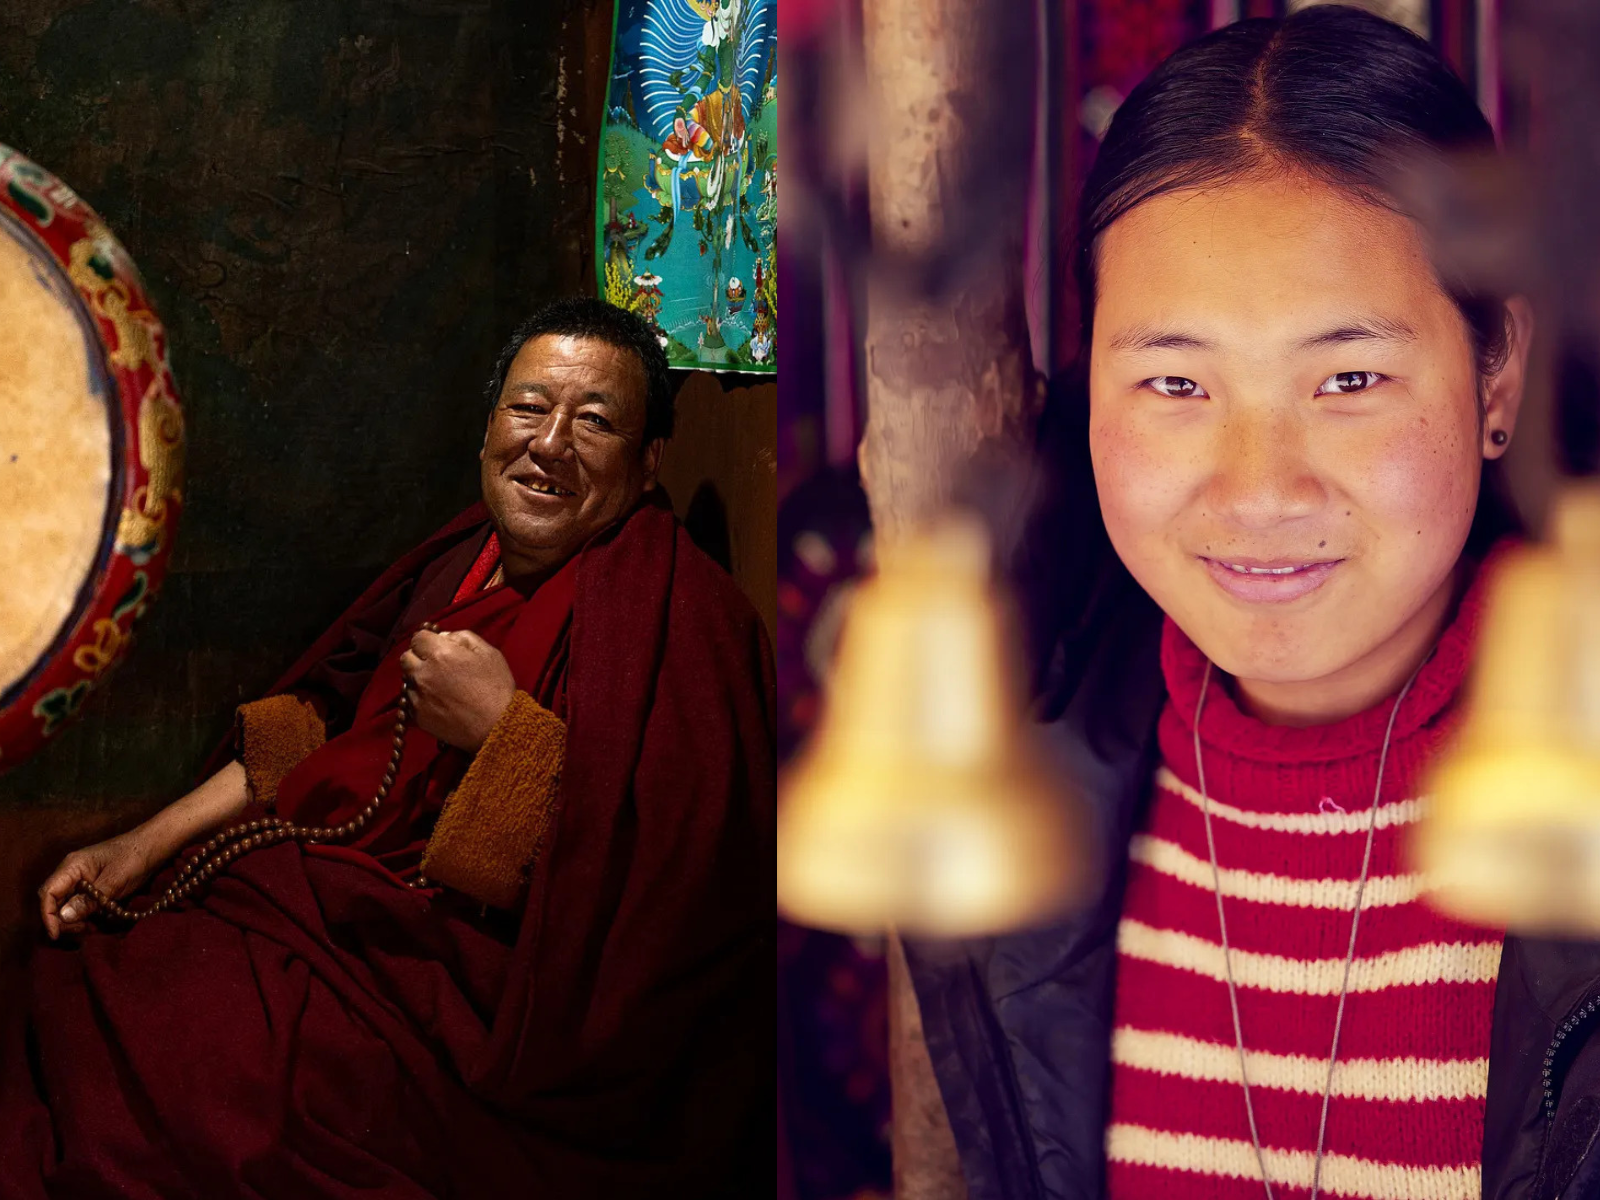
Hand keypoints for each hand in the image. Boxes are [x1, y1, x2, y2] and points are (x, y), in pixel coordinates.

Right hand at [38, 829, 158, 939]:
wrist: (153, 846)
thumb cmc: (135, 857)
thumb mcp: (114, 880)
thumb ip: (90, 899)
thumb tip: (64, 917)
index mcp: (72, 866)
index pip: (48, 893)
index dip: (48, 915)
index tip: (56, 934)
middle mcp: (72, 873)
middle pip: (55, 902)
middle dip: (64, 921)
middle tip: (83, 930)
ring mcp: (81, 880)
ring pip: (68, 906)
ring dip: (76, 921)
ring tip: (92, 928)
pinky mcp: (92, 887)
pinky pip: (81, 905)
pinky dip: (87, 916)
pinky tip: (99, 921)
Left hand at [399, 629, 515, 751]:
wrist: (497, 727)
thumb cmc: (496, 688)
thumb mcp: (488, 653)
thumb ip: (463, 637)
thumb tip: (443, 637)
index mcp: (441, 654)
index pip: (418, 638)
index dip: (428, 641)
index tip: (437, 647)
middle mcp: (424, 673)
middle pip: (406, 657)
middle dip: (418, 657)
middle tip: (436, 666)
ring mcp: (419, 696)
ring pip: (408, 679)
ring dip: (419, 678)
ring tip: (439, 686)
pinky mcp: (418, 716)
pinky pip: (411, 700)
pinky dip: (421, 698)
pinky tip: (439, 702)